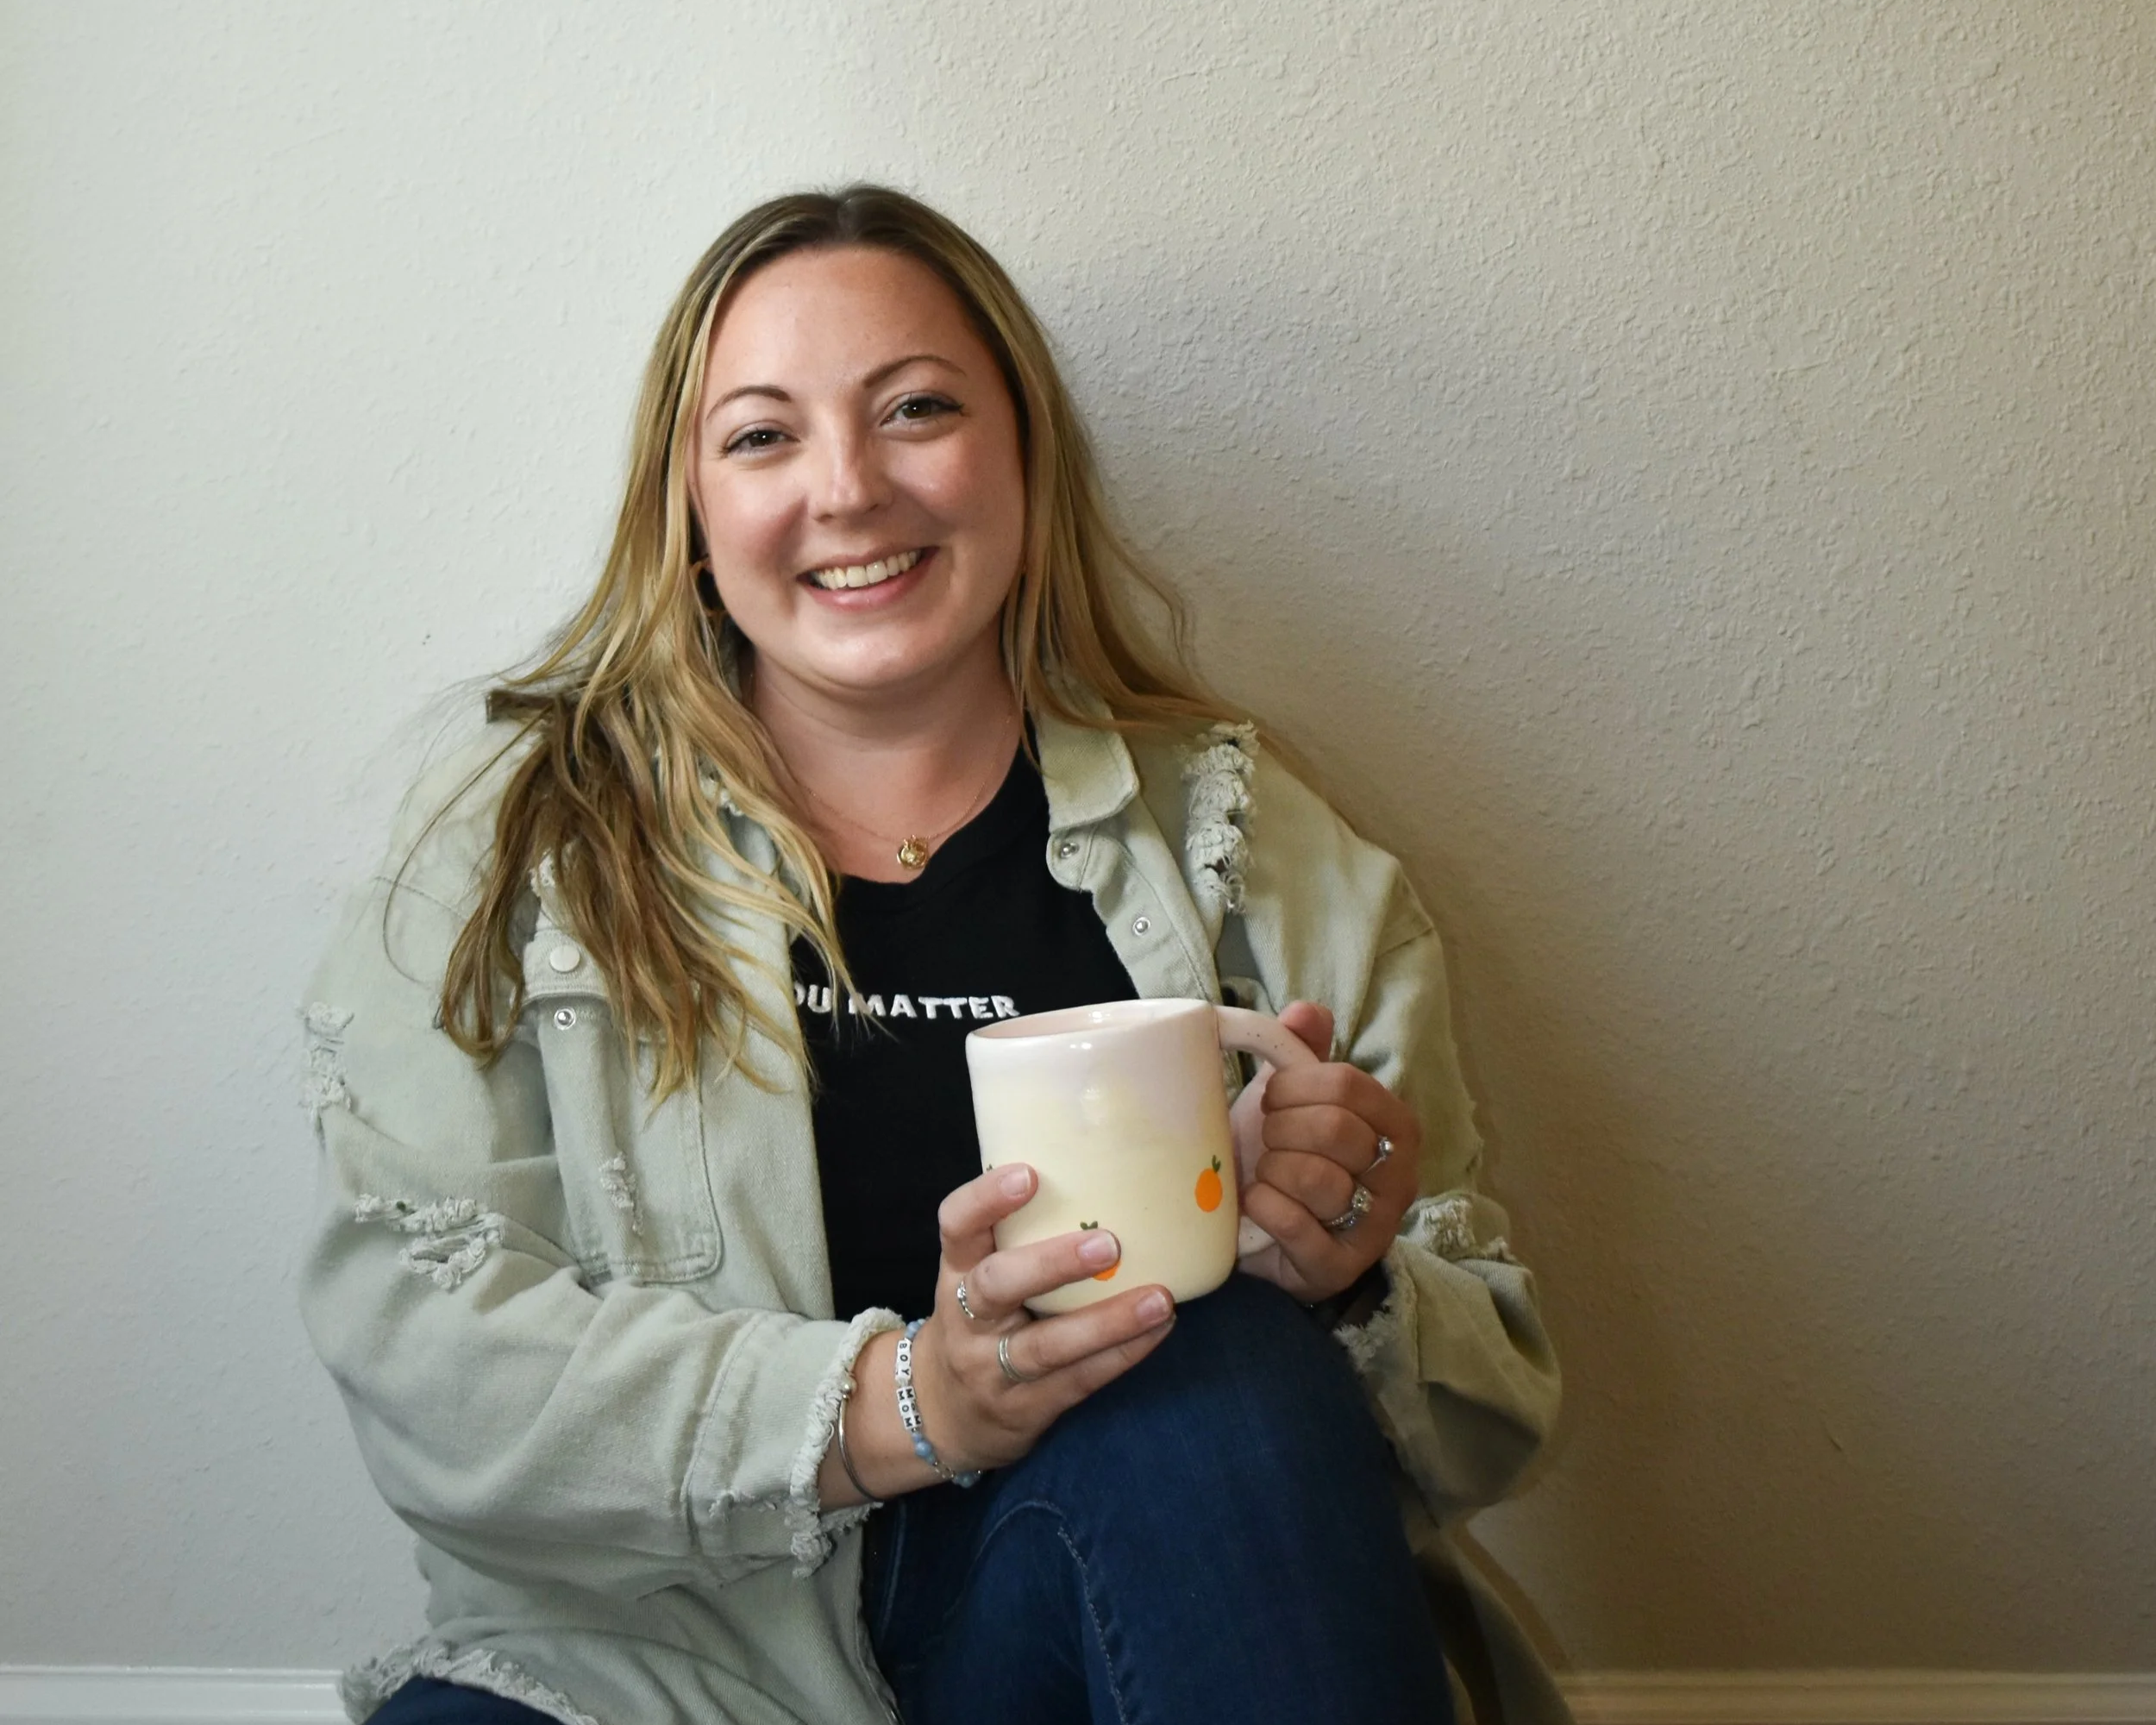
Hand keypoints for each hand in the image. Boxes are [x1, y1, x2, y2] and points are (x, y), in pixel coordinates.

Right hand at [911, 1164, 1177, 1475]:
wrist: (942, 1414)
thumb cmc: (980, 1321)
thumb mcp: (977, 1276)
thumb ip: (1018, 1236)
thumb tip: (1101, 1173)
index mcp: (955, 1271)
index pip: (957, 1226)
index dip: (986, 1199)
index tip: (1029, 1173)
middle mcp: (966, 1319)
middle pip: (996, 1285)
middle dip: (1051, 1263)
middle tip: (1107, 1242)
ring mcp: (991, 1369)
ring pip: (1046, 1346)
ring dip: (1108, 1321)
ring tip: (1160, 1299)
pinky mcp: (1024, 1409)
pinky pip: (1077, 1380)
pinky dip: (1121, 1354)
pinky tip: (1158, 1330)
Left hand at [1232, 1001, 1419, 1302]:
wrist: (1265, 1234)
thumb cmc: (1285, 1154)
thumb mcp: (1293, 1098)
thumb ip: (1303, 1050)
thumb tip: (1306, 1011)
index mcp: (1395, 1125)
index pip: (1345, 1084)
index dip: (1294, 1086)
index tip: (1271, 1097)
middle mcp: (1398, 1176)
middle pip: (1334, 1130)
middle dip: (1281, 1129)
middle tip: (1265, 1138)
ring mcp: (1374, 1227)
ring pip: (1317, 1179)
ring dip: (1273, 1171)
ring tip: (1264, 1174)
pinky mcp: (1339, 1267)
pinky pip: (1296, 1225)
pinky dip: (1264, 1207)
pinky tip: (1255, 1203)